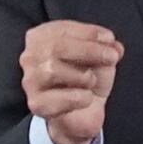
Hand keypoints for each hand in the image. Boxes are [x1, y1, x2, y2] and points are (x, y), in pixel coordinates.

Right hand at [20, 21, 122, 143]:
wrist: (82, 114)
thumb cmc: (85, 78)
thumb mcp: (100, 56)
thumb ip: (106, 46)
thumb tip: (112, 45)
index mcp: (41, 37)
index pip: (61, 29)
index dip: (88, 32)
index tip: (109, 39)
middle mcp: (30, 56)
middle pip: (56, 47)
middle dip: (89, 50)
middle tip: (111, 57)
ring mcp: (30, 81)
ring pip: (53, 70)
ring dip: (82, 76)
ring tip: (90, 81)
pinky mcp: (36, 104)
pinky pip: (60, 97)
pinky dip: (81, 97)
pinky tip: (85, 98)